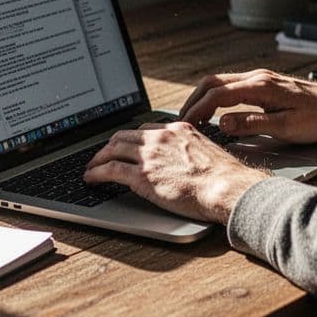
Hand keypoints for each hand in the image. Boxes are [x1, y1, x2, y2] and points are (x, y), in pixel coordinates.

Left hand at [84, 122, 267, 223]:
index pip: (145, 129)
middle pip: (124, 136)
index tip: (124, 145)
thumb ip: (188, 151)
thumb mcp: (206, 153)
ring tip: (91, 167)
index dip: (130, 139)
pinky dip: (96, 173)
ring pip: (113, 149)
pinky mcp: (142, 175)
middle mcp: (161, 137)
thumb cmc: (222, 177)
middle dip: (109, 146)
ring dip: (98, 158)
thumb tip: (181, 162)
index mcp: (177, 130)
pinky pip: (110, 170)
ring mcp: (149, 155)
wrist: (225, 187)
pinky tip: (91, 178)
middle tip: (102, 155)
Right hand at [179, 69, 316, 142]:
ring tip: (194, 116)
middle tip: (182, 120)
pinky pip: (233, 85)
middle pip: (213, 82)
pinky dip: (217, 96)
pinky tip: (216, 110)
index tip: (185, 124)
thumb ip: (252, 125)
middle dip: (194, 100)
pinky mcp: (266, 84)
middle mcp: (258, 77)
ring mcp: (262, 78)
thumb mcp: (285, 128)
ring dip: (204, 97)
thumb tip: (223, 123)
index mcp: (260, 87)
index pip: (217, 94)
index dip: (197, 109)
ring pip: (222, 81)